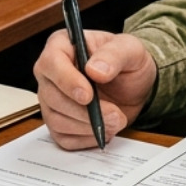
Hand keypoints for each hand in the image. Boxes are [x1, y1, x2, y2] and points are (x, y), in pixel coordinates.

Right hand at [33, 29, 156, 148]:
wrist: (134, 84)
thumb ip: (114, 55)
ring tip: (116, 121)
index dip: (67, 81)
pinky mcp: (59, 122)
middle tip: (114, 114)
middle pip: (52, 97)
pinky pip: (63, 138)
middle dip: (84, 111)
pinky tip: (104, 130)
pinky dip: (86, 138)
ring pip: (56, 120)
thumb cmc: (127, 60)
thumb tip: (95, 70)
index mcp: (62, 46)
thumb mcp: (130, 49)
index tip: (88, 95)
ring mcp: (51, 100)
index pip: (51, 63)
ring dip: (88, 126)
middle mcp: (50, 73)